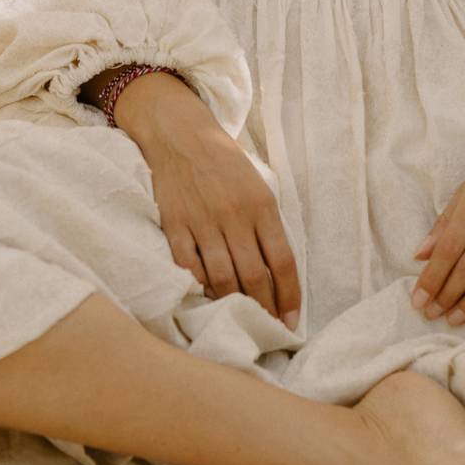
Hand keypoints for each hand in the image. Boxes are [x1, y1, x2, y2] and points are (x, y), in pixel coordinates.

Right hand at [116, 73, 301, 328]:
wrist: (180, 134)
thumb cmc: (226, 163)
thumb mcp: (259, 186)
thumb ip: (267, 225)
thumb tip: (277, 272)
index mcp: (262, 205)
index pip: (283, 261)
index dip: (289, 296)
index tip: (290, 321)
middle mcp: (234, 215)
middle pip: (254, 276)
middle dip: (264, 309)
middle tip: (267, 330)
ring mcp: (202, 221)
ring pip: (222, 278)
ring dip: (233, 305)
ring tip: (240, 321)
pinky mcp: (174, 225)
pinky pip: (188, 267)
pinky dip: (199, 287)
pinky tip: (207, 299)